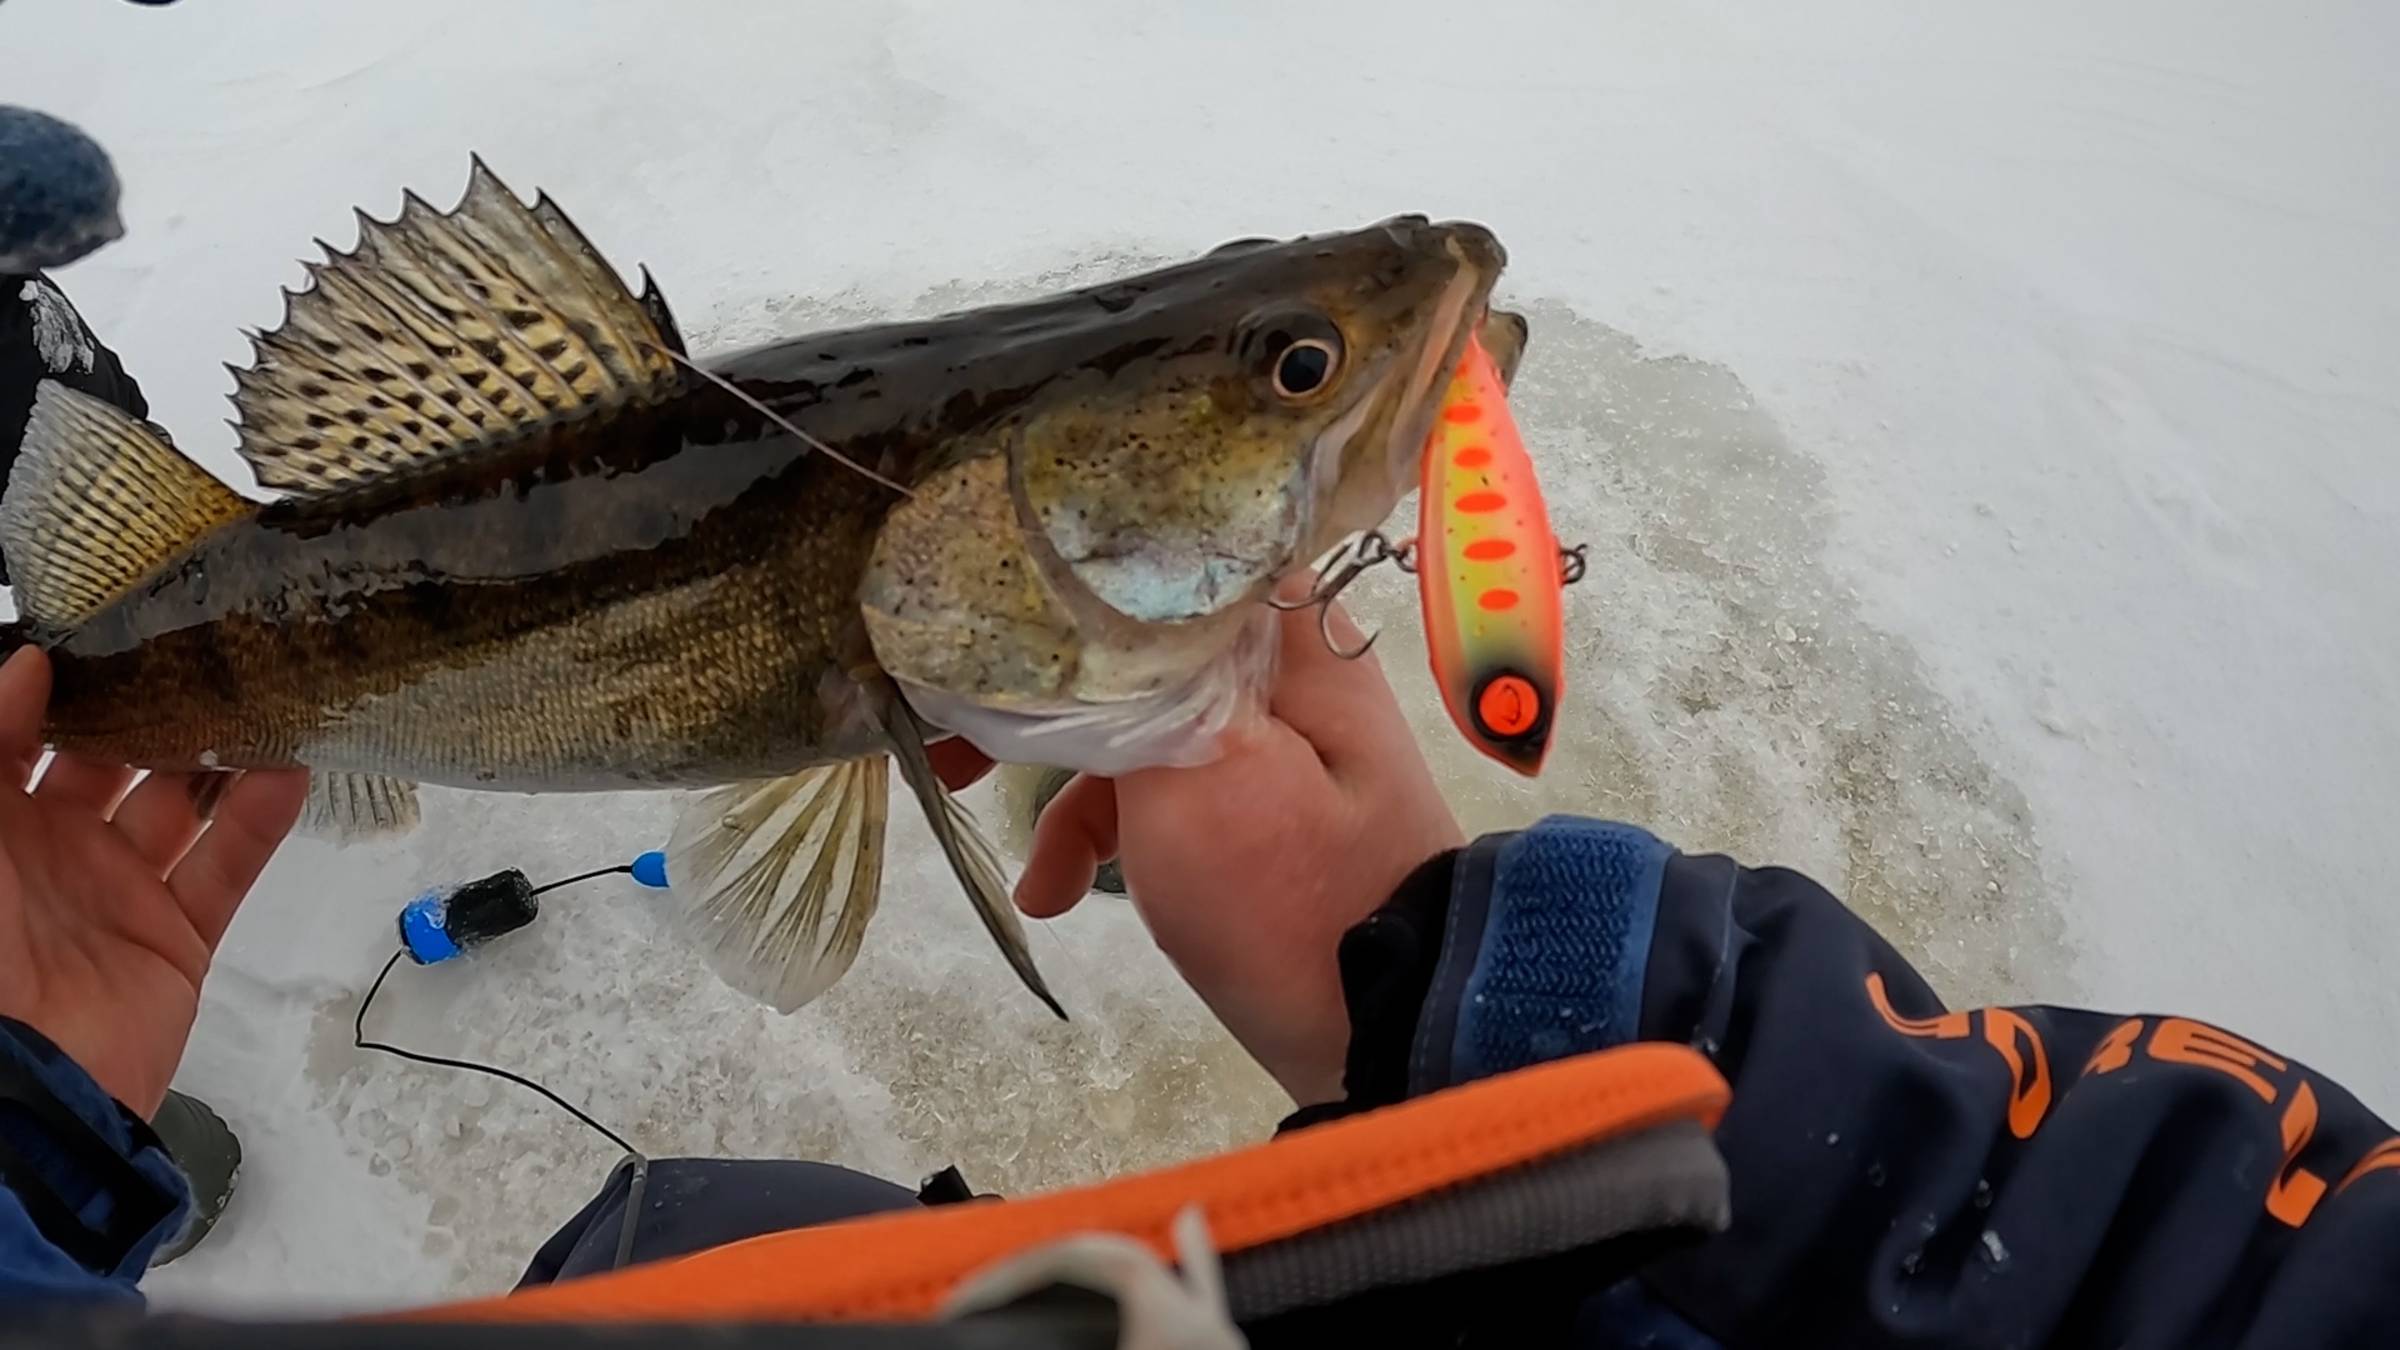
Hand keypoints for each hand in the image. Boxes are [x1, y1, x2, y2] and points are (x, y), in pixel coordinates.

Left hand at [0, 647, 307, 1116]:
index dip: (54, 687)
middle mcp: (53, 852)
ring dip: (212, 754)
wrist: (16, 1088)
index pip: (24, 737)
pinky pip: (224, 868)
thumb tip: (26, 663)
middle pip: (109, 762)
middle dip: (146, 709)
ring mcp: (120, 893)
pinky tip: (288, 769)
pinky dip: (257, 820)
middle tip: (198, 645)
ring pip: (176, 806)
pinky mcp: (176, 937)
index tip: (102, 628)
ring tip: (257, 691)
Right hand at [948, 593, 1463, 1106]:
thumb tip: (1080, 599)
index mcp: (1288, 634)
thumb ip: (1138, 685)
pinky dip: (1110, 833)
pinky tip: (1054, 893)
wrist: (1400, 1034)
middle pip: (1142, 645)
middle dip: (1045, 699)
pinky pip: (1172, 789)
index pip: (1165, 557)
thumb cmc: (1297, 899)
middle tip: (953, 744)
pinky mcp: (1269, 808)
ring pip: (1145, 723)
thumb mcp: (1202, 778)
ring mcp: (1282, 742)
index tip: (982, 619)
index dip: (1066, 584)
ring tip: (1004, 849)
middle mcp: (1289, 668)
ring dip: (1068, 786)